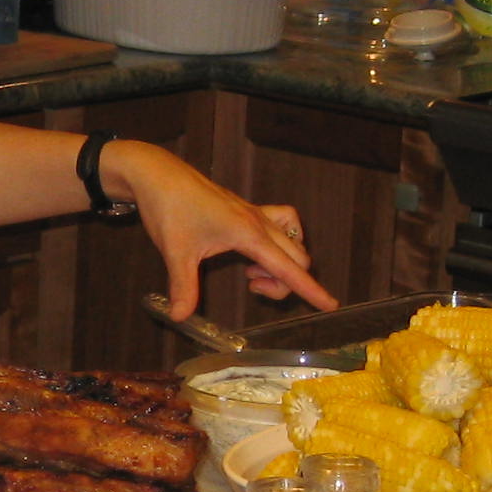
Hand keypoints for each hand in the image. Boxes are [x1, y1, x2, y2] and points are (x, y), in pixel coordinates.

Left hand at [115, 146, 335, 319]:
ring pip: (292, 241)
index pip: (288, 268)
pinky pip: (281, 224)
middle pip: (297, 258)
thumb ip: (184, 286)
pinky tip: (254, 252)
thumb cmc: (169, 208)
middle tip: (251, 286)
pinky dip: (279, 242)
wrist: (159, 175)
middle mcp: (258, 222)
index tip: (331, 305)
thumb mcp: (175, 253)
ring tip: (251, 273)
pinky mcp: (247, 210)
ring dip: (283, 263)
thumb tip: (181, 316)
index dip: (311, 290)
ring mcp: (255, 214)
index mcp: (248, 233)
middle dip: (286, 283)